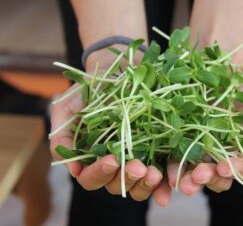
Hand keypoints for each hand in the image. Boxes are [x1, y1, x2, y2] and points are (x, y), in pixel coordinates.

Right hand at [50, 84, 170, 204]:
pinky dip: (163, 182)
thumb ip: (63, 137)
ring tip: (154, 172)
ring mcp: (135, 157)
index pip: (91, 178)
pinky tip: (169, 181)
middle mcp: (114, 161)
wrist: (116, 68)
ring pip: (138, 184)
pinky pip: (159, 173)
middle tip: (138, 166)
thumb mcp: (68, 108)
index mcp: (91, 156)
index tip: (111, 159)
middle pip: (116, 185)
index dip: (99, 173)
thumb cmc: (89, 89)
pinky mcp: (155, 149)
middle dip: (126, 178)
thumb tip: (74, 171)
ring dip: (146, 183)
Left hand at [167, 81, 242, 194]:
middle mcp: (219, 153)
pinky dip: (173, 169)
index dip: (233, 170)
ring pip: (194, 173)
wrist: (216, 69)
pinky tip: (170, 174)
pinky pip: (175, 158)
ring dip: (189, 180)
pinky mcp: (179, 140)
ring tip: (182, 183)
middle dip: (208, 179)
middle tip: (199, 176)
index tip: (225, 167)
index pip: (239, 168)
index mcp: (240, 149)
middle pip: (216, 176)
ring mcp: (198, 148)